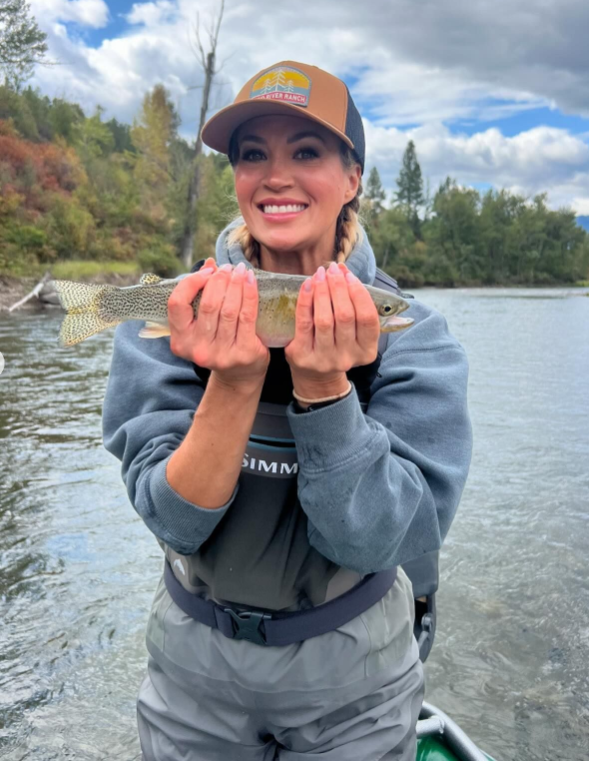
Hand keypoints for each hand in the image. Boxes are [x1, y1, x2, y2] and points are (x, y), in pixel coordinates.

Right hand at [168, 259, 269, 388]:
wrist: (239, 375)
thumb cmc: (218, 342)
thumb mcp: (202, 323)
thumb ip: (202, 294)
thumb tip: (210, 263)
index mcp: (180, 341)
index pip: (177, 304)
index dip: (191, 282)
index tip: (208, 272)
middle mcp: (197, 349)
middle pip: (207, 304)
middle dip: (219, 280)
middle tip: (228, 268)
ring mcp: (221, 354)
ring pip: (228, 309)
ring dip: (235, 284)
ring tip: (240, 270)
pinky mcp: (243, 353)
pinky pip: (246, 316)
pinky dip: (249, 294)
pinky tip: (250, 281)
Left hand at [284, 261, 379, 399]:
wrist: (315, 376)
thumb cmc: (336, 344)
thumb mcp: (353, 332)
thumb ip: (353, 305)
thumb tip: (342, 271)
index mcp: (366, 351)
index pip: (368, 318)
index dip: (359, 293)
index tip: (349, 275)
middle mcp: (347, 357)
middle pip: (345, 316)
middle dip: (339, 287)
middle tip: (332, 269)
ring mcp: (324, 359)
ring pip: (325, 319)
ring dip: (323, 291)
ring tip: (320, 274)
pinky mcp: (303, 356)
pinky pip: (304, 323)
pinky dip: (305, 300)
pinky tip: (307, 284)